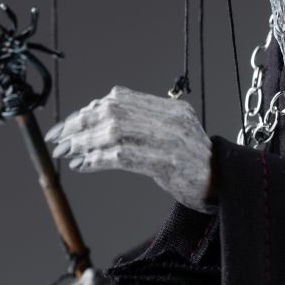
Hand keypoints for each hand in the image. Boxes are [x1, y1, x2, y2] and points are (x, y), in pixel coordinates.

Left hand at [45, 86, 216, 213]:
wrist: (225, 185)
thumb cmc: (193, 164)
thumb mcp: (172, 134)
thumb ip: (144, 121)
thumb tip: (100, 113)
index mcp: (170, 107)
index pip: (119, 98)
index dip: (88, 110)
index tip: (67, 124)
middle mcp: (171, 118)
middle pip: (114, 112)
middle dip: (80, 124)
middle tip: (58, 139)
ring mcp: (172, 140)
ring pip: (115, 131)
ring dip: (84, 142)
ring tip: (66, 153)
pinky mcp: (169, 163)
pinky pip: (123, 156)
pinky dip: (96, 159)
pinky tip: (82, 165)